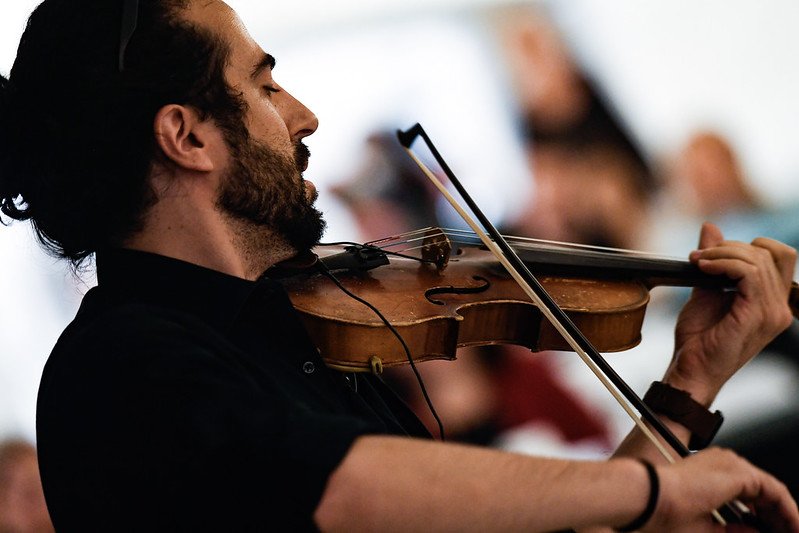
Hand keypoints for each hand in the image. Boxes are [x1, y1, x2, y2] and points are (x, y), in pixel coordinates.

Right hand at [644, 448, 798, 531]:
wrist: (647, 498)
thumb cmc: (661, 512)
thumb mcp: (706, 529)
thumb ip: (734, 531)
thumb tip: (756, 532)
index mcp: (709, 475)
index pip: (747, 498)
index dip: (763, 520)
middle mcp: (722, 465)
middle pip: (762, 494)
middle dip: (777, 520)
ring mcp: (731, 465)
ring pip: (770, 492)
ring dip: (784, 517)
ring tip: (792, 532)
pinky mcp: (740, 472)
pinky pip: (775, 492)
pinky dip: (788, 512)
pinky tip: (793, 527)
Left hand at [665, 222, 795, 403]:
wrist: (690, 371)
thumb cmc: (698, 340)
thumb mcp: (705, 290)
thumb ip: (714, 260)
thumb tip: (711, 226)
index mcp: (773, 302)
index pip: (781, 256)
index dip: (748, 246)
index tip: (713, 255)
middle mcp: (780, 307)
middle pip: (772, 252)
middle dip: (732, 247)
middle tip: (701, 257)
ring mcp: (772, 312)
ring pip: (758, 260)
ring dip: (722, 253)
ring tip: (698, 261)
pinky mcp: (757, 315)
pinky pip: (749, 273)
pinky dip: (723, 263)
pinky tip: (703, 268)